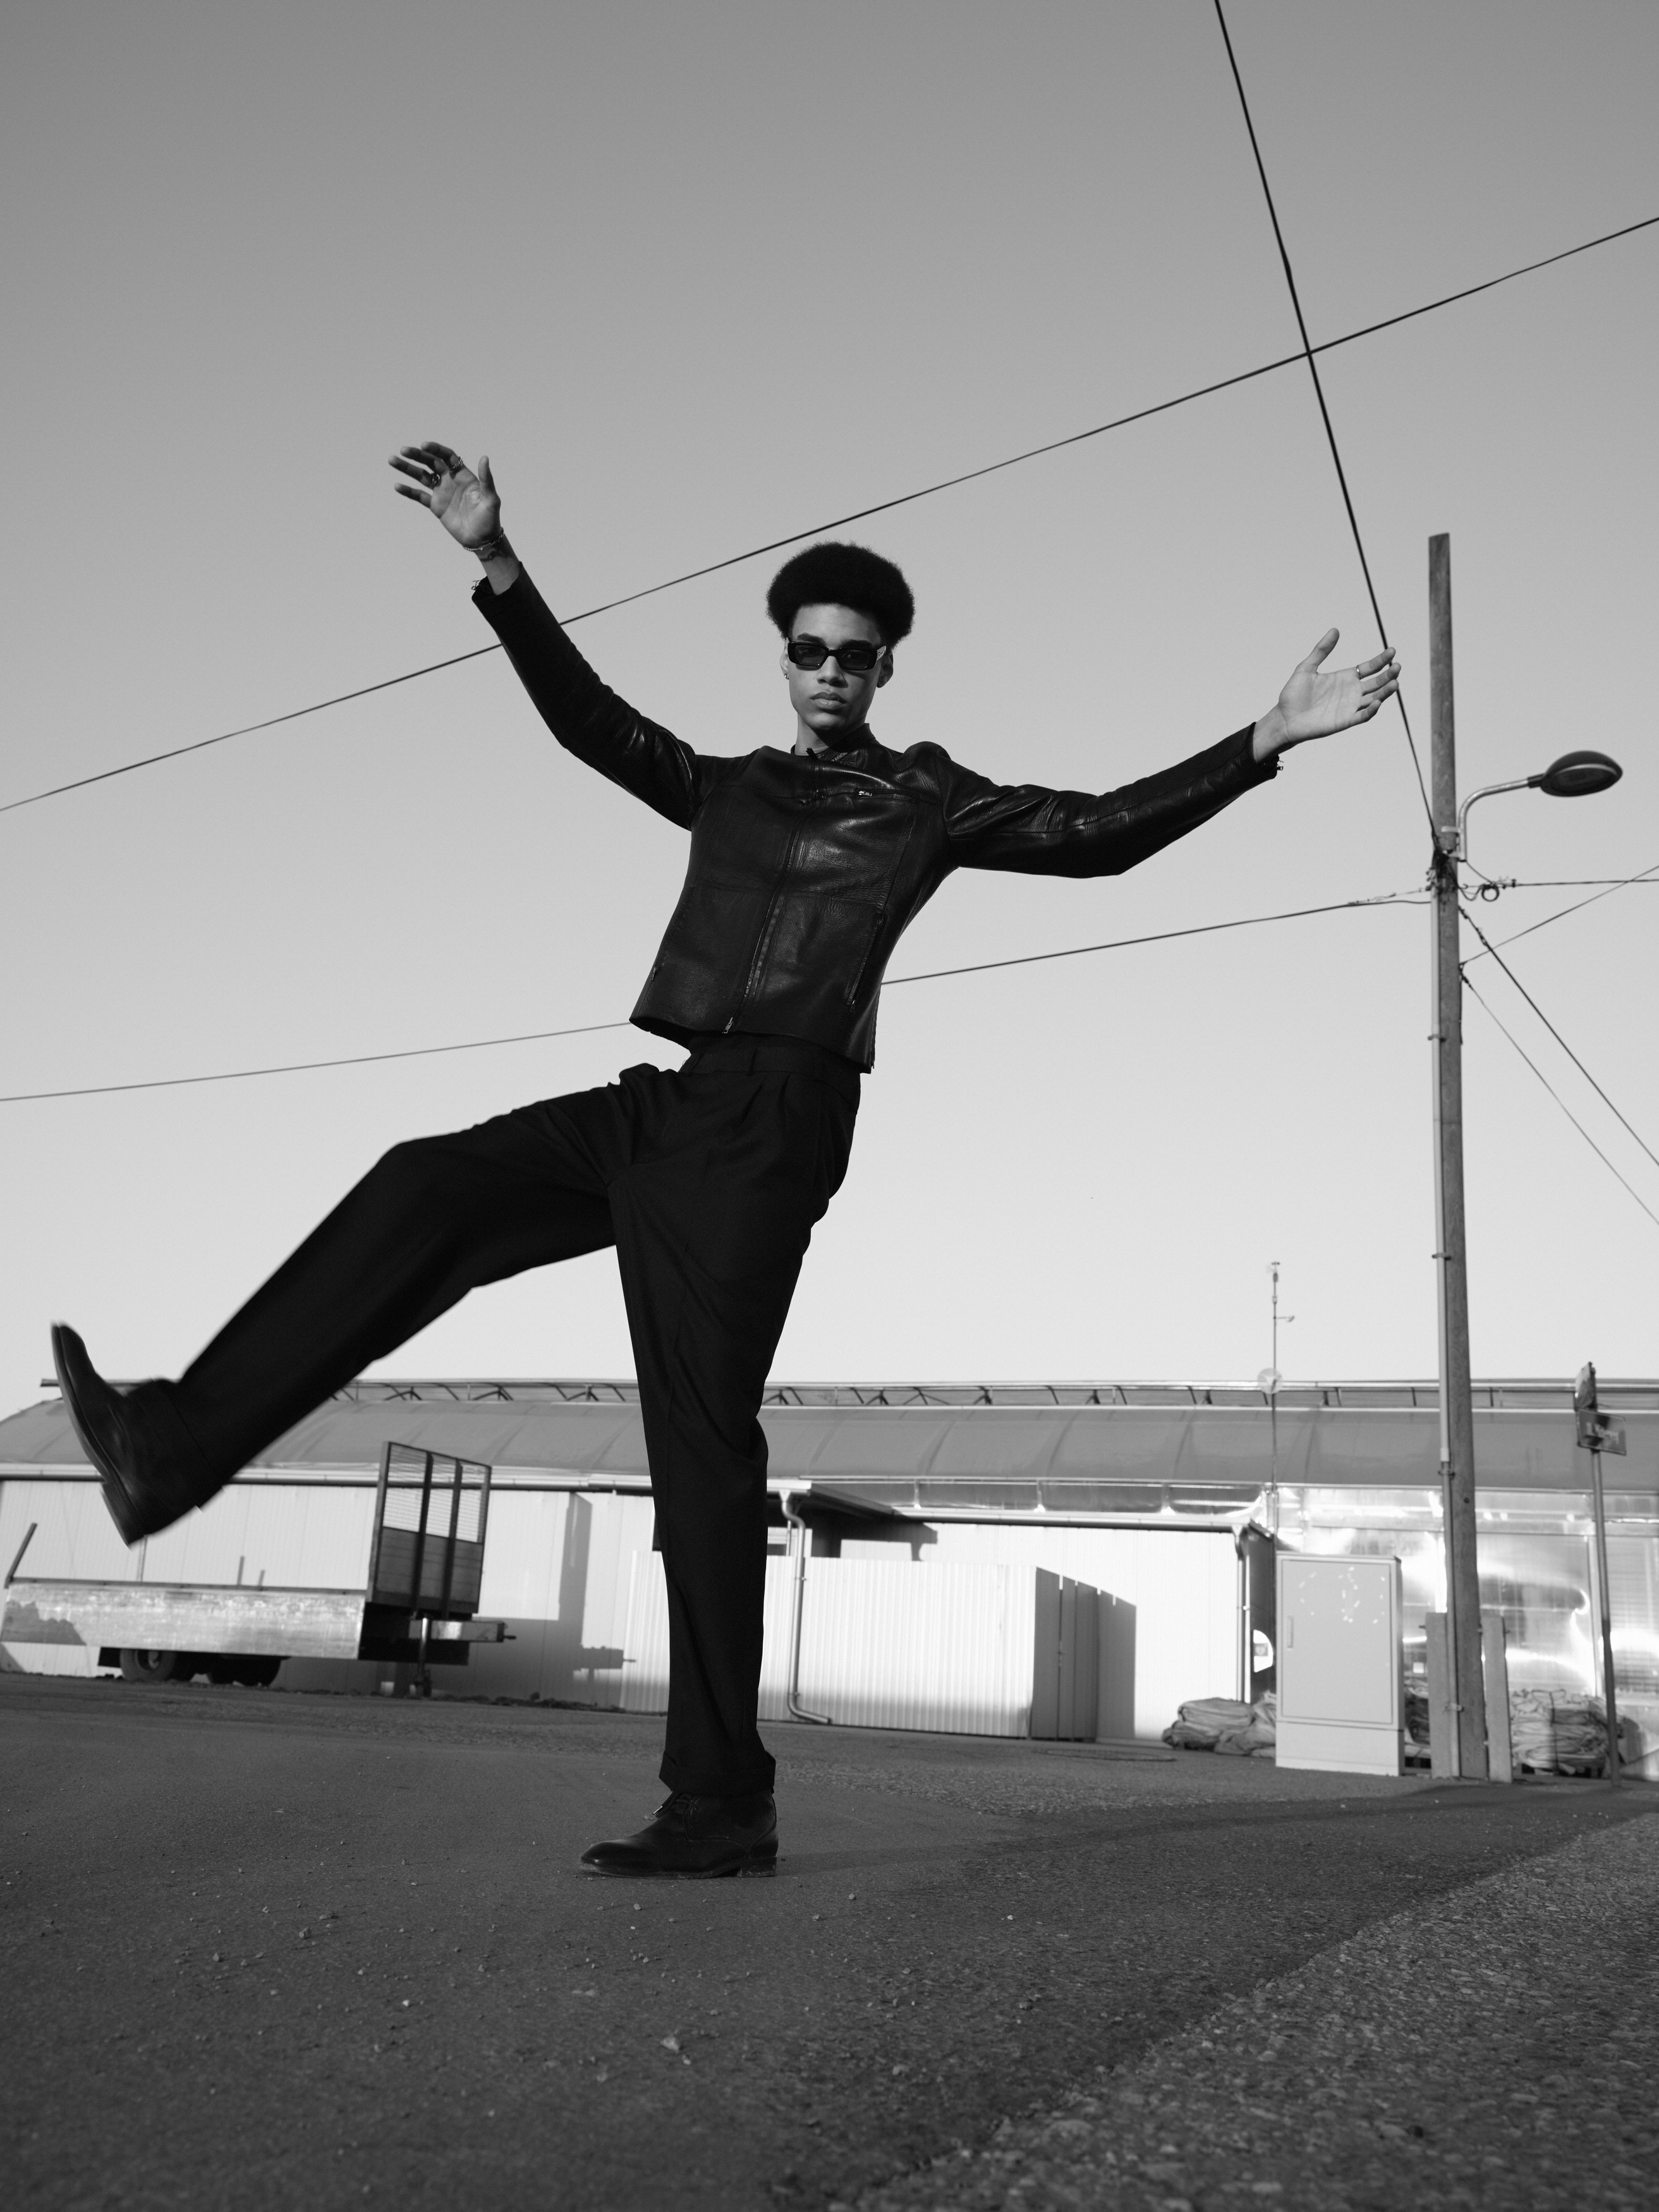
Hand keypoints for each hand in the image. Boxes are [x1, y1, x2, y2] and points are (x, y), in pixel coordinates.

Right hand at [388, 442, 501, 551]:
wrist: (482, 540)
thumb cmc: (490, 519)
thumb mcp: (491, 499)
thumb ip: (486, 479)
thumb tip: (485, 458)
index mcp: (463, 475)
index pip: (447, 456)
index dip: (436, 449)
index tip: (424, 445)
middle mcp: (450, 480)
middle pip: (431, 462)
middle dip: (417, 455)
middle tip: (403, 450)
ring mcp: (441, 492)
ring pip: (421, 476)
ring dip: (407, 468)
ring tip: (392, 460)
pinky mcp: (436, 506)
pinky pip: (419, 496)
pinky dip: (408, 491)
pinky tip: (397, 486)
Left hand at [1252, 629, 1400, 760]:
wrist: (1284, 718)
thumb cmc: (1293, 694)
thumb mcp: (1306, 667)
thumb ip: (1321, 650)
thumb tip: (1335, 630)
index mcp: (1345, 678)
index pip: (1369, 668)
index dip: (1381, 660)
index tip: (1392, 651)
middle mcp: (1351, 692)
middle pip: (1376, 682)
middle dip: (1388, 675)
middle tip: (1397, 666)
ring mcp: (1349, 707)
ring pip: (1374, 698)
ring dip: (1385, 692)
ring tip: (1395, 682)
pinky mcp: (1344, 721)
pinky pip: (1362, 716)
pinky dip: (1371, 710)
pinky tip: (1377, 702)